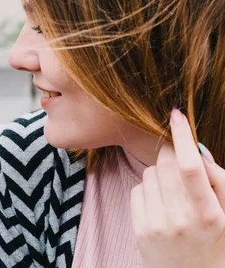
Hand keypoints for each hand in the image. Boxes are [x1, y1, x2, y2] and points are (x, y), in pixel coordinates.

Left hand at [131, 109, 224, 267]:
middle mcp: (181, 219)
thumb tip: (196, 148)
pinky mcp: (139, 228)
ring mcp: (157, 225)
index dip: (182, 137)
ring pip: (150, 173)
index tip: (176, 114)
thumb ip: (218, 179)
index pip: (191, 168)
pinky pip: (138, 188)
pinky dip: (149, 190)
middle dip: (173, 155)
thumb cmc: (214, 239)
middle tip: (182, 165)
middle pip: (166, 164)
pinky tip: (161, 206)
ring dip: (161, 174)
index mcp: (210, 214)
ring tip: (175, 195)